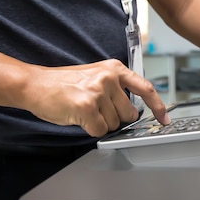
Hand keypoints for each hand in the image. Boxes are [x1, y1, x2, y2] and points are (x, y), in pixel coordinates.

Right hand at [23, 59, 169, 136]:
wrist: (35, 84)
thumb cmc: (63, 83)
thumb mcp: (95, 76)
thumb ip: (116, 88)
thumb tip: (134, 109)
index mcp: (114, 68)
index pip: (145, 88)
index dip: (157, 106)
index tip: (164, 118)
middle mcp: (109, 78)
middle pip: (129, 114)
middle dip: (115, 118)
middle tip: (96, 110)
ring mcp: (98, 92)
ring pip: (114, 124)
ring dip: (100, 123)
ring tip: (83, 110)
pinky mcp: (87, 106)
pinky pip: (99, 130)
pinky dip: (90, 130)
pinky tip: (78, 117)